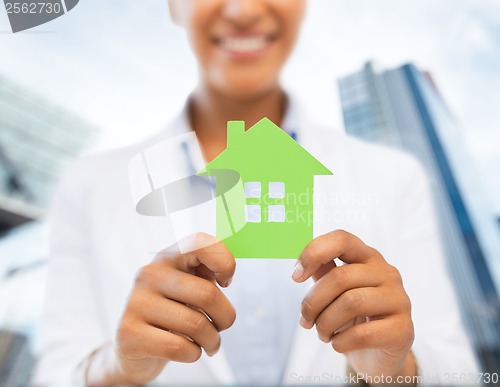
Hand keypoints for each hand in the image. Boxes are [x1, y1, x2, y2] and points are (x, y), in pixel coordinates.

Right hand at [88, 233, 235, 384]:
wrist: (134, 347)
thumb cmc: (173, 312)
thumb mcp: (191, 286)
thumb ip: (210, 271)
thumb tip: (227, 273)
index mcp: (168, 257)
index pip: (200, 243)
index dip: (224, 261)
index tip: (226, 282)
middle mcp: (149, 274)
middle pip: (207, 294)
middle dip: (226, 317)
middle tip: (223, 326)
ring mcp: (136, 302)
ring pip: (196, 324)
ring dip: (212, 340)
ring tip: (209, 343)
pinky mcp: (129, 333)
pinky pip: (179, 347)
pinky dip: (194, 353)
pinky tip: (190, 351)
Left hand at [292, 230, 415, 381]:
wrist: (379, 355)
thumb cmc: (353, 318)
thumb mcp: (335, 291)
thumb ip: (322, 272)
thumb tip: (300, 265)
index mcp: (368, 257)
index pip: (342, 239)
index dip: (313, 253)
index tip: (295, 276)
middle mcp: (387, 273)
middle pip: (340, 277)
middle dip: (313, 303)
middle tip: (306, 321)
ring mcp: (399, 300)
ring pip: (351, 303)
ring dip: (325, 323)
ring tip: (322, 334)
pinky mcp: (403, 329)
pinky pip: (362, 333)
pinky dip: (341, 341)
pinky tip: (339, 344)